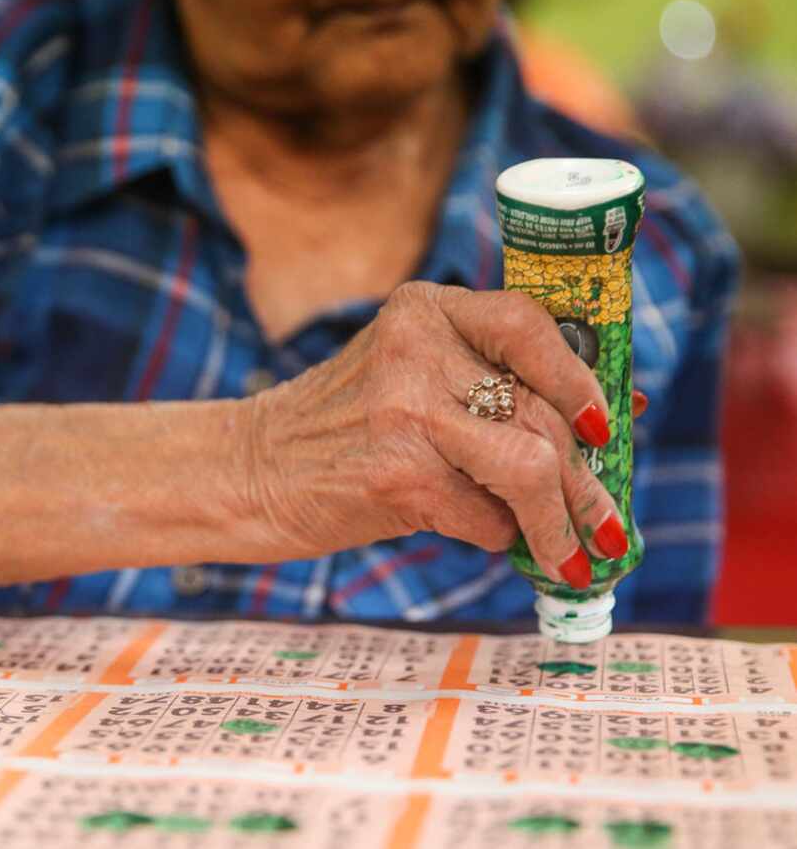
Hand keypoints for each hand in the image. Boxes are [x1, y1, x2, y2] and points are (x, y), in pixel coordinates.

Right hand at [240, 281, 628, 587]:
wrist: (250, 472)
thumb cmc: (342, 431)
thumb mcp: (407, 377)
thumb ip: (488, 382)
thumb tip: (617, 415)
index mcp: (424, 310)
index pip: (530, 324)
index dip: (581, 380)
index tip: (606, 427)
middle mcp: (417, 348)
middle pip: (540, 411)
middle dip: (586, 481)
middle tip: (607, 525)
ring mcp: (405, 409)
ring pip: (530, 465)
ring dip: (561, 524)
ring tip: (573, 557)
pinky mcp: (397, 474)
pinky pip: (487, 515)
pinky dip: (496, 536)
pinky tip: (481, 536)